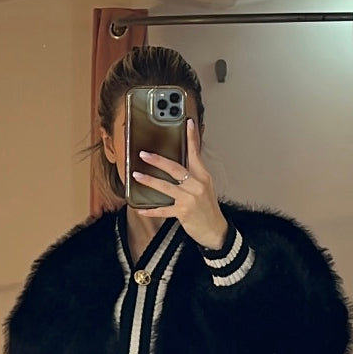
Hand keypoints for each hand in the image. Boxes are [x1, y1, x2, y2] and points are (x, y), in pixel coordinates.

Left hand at [132, 118, 228, 250]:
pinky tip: (141, 209)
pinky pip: (163, 210)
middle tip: (144, 155)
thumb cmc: (208, 209)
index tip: (187, 123)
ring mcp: (190, 199)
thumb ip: (193, 176)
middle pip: (175, 168)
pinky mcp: (183, 212)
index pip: (196, 154)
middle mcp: (197, 185)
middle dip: (158, 161)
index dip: (191, 138)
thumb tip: (177, 166)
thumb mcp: (205, 188)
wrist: (215, 231)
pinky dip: (151, 210)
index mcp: (203, 177)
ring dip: (150, 181)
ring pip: (166, 186)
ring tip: (137, 176)